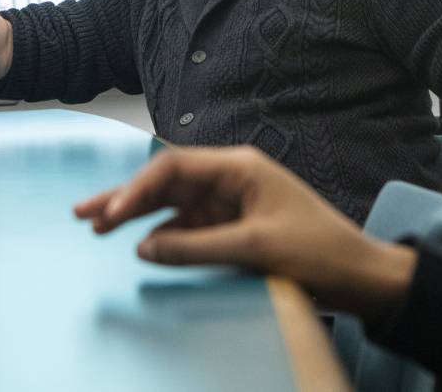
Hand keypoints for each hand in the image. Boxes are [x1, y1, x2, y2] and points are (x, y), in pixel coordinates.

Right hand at [74, 146, 417, 321]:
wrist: (359, 275)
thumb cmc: (320, 250)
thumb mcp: (256, 247)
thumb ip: (197, 246)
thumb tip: (145, 247)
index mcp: (240, 167)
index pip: (175, 166)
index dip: (137, 188)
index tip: (111, 213)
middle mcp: (232, 179)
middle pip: (167, 181)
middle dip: (125, 196)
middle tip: (83, 213)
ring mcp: (232, 204)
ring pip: (173, 206)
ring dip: (137, 216)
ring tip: (96, 226)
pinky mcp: (234, 228)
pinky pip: (188, 228)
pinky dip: (162, 237)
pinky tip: (138, 247)